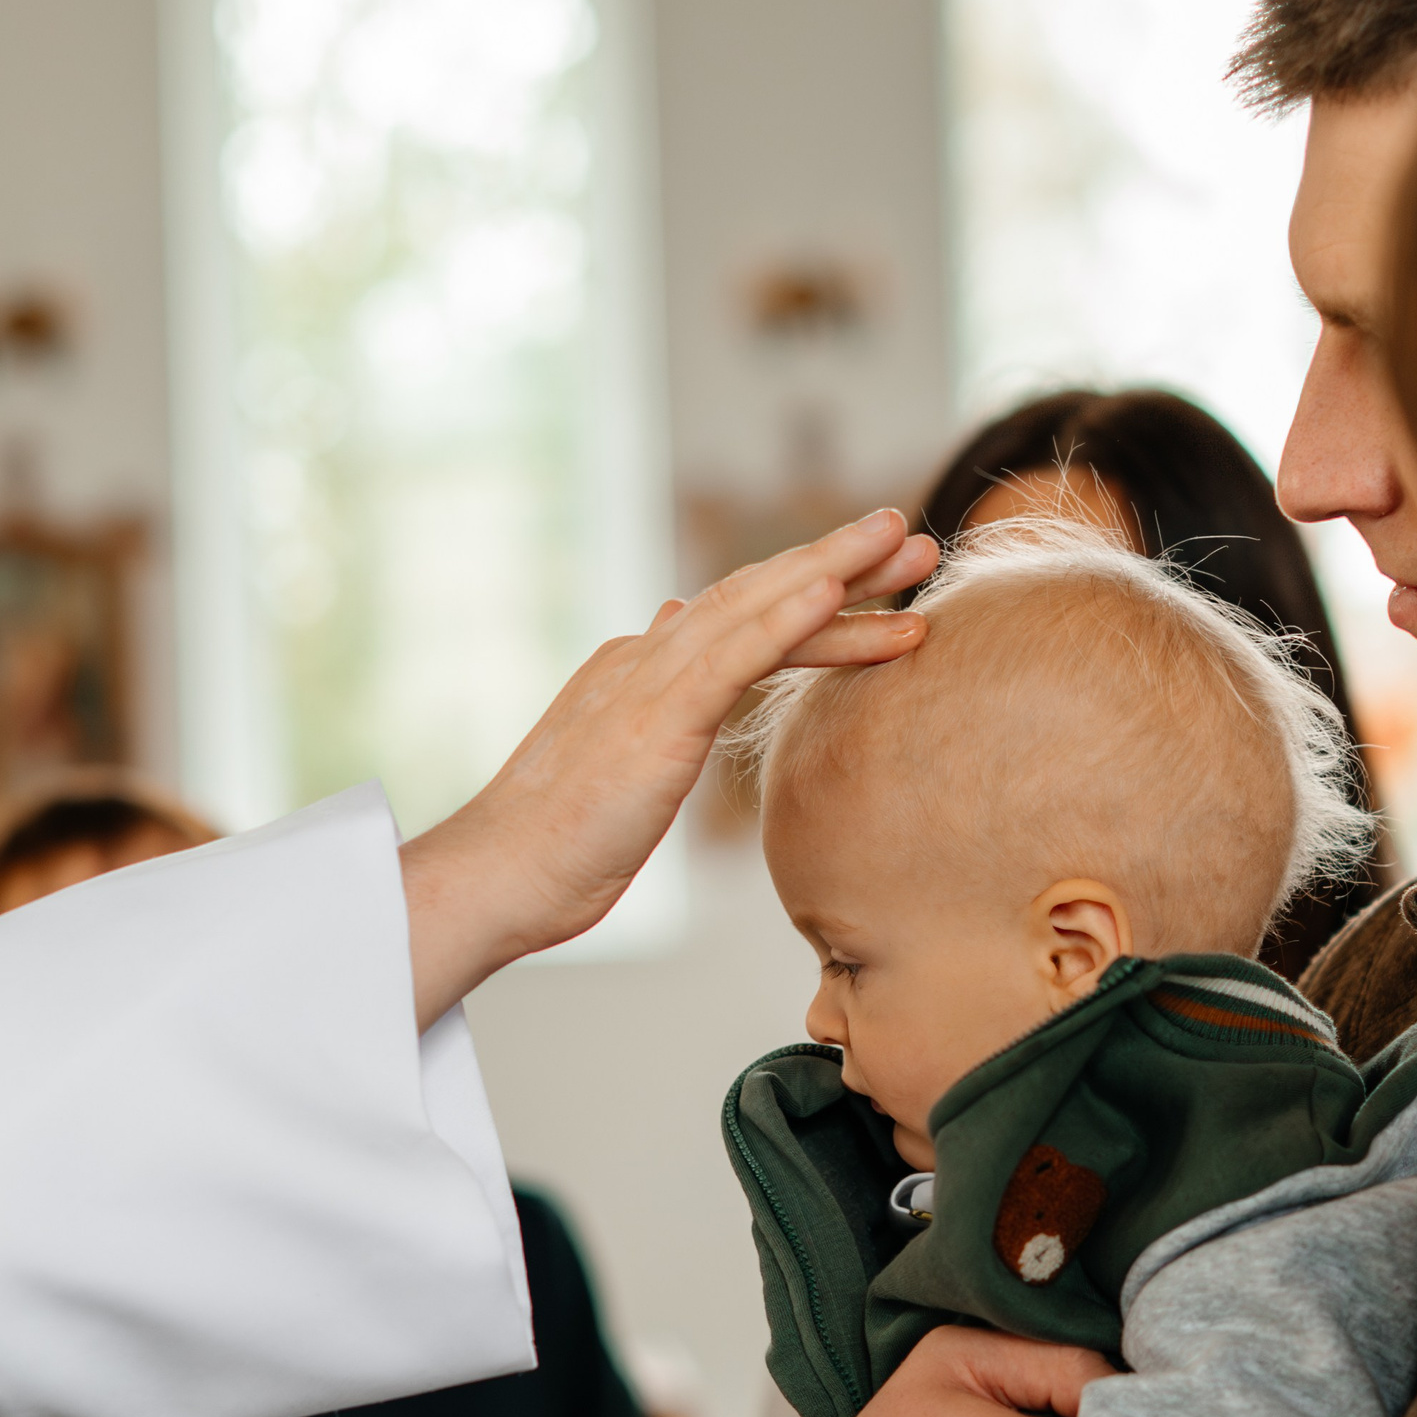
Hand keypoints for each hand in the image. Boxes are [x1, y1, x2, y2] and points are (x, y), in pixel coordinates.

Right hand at [400, 510, 933, 1025]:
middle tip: (918, 539)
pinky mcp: (653, 720)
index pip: (742, 619)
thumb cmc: (556, 843)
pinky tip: (837, 591)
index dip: (814, 594)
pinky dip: (786, 618)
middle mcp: (646, 658)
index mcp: (641, 670)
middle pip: (759, 595)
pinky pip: (732, 656)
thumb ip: (652, 698)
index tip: (878, 584)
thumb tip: (677, 625)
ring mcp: (648, 683)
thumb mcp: (617, 759)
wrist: (499, 876)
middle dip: (843, 565)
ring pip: (755, 608)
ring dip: (834, 571)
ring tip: (904, 545)